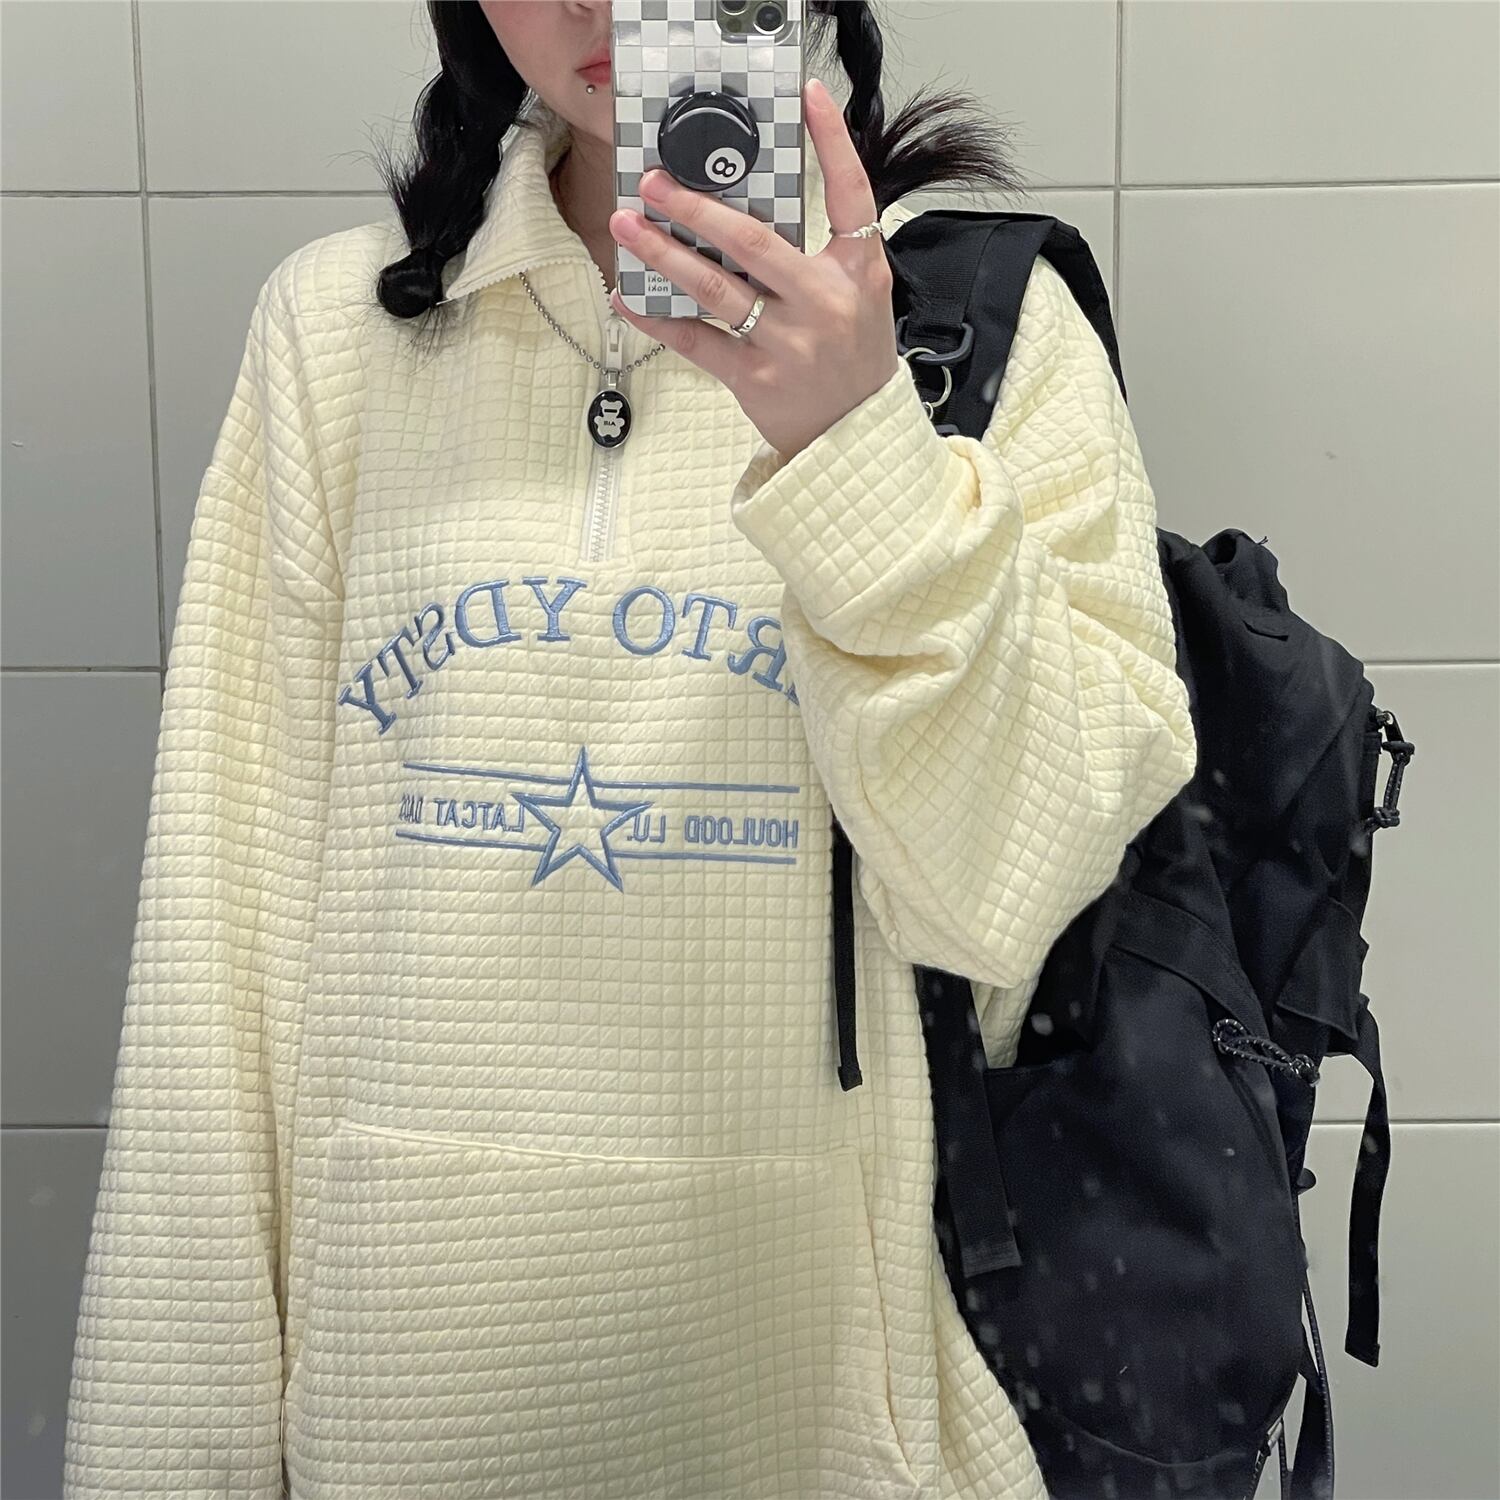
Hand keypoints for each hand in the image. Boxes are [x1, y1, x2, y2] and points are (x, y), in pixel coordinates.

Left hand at [607, 77, 900, 461]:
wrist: (854, 435)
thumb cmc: (852, 356)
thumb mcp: (861, 294)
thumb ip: (822, 249)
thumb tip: (754, 201)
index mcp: (858, 272)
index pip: (850, 194)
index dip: (831, 142)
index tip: (808, 97)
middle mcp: (823, 304)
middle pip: (754, 242)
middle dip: (696, 207)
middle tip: (655, 181)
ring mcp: (786, 344)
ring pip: (714, 288)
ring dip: (663, 253)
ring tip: (626, 225)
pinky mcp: (753, 378)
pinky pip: (695, 341)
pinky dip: (656, 318)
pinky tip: (626, 297)